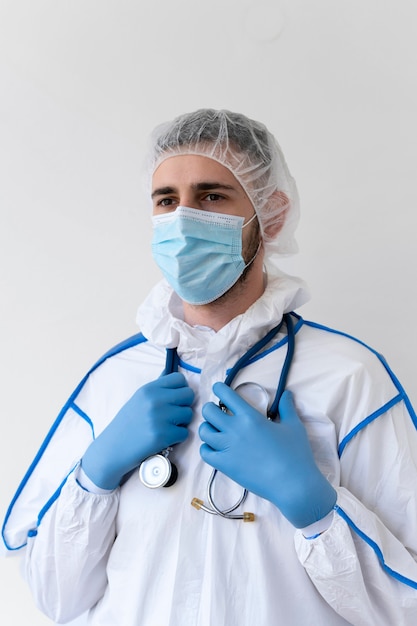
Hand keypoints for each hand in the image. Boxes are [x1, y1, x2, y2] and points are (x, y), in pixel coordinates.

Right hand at [82, 372, 193, 488]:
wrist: (113, 448)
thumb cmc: (128, 424)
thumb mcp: (139, 399)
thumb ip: (157, 387)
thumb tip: (170, 372)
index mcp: (149, 389)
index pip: (180, 378)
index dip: (181, 389)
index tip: (175, 398)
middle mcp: (155, 400)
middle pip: (189, 395)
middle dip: (185, 405)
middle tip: (174, 414)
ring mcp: (159, 418)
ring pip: (189, 414)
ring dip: (181, 423)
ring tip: (166, 427)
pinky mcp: (162, 436)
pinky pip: (184, 433)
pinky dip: (177, 438)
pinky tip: (164, 438)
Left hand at [200, 385, 335, 527]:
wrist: (292, 484)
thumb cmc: (295, 453)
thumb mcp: (293, 426)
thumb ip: (287, 407)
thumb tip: (287, 394)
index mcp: (250, 416)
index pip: (226, 394)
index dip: (219, 388)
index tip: (218, 389)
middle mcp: (234, 429)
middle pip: (208, 411)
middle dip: (211, 409)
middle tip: (217, 413)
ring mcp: (227, 448)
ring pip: (204, 431)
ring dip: (207, 428)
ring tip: (215, 431)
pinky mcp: (224, 465)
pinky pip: (204, 452)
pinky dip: (206, 448)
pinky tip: (215, 448)